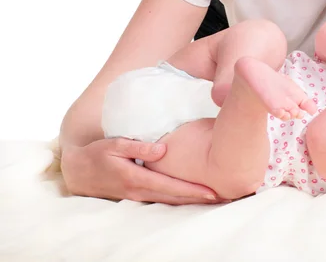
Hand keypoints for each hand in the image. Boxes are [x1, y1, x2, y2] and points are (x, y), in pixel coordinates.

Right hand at [61, 138, 224, 204]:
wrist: (78, 171)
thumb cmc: (98, 153)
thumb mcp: (116, 144)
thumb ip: (139, 146)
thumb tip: (163, 150)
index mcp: (137, 178)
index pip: (171, 187)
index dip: (193, 190)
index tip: (213, 192)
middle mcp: (140, 191)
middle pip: (176, 198)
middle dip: (200, 200)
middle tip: (226, 199)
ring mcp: (138, 196)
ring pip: (170, 201)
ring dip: (192, 201)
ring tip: (215, 199)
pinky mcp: (137, 196)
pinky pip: (162, 200)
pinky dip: (179, 200)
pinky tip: (192, 197)